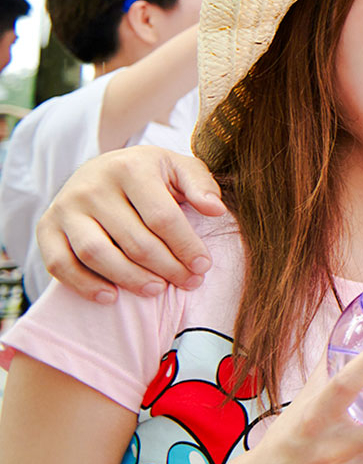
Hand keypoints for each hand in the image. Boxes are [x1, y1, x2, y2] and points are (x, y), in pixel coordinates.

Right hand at [37, 146, 224, 302]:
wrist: (102, 169)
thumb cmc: (150, 175)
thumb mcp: (179, 168)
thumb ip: (201, 185)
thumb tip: (215, 210)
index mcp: (130, 167)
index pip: (162, 218)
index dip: (186, 247)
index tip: (203, 267)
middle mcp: (92, 185)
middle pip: (134, 240)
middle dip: (166, 267)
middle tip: (188, 282)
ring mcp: (65, 206)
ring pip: (97, 254)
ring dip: (130, 279)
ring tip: (156, 289)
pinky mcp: (46, 226)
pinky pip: (60, 264)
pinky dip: (84, 285)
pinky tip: (112, 296)